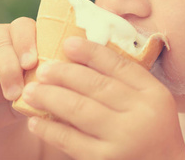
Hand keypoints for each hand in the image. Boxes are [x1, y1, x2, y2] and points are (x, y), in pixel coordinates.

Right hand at [0, 17, 37, 129]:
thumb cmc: (25, 94)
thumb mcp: (39, 83)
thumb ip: (44, 71)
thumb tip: (52, 68)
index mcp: (24, 33)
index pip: (23, 26)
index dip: (26, 44)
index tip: (30, 64)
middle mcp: (0, 34)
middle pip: (3, 48)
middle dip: (11, 75)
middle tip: (15, 94)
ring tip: (1, 95)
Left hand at [22, 36, 184, 159]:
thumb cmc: (153, 132)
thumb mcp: (152, 102)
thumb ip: (128, 82)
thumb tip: (84, 59)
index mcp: (153, 94)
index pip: (119, 65)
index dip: (91, 52)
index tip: (67, 43)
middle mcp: (140, 114)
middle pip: (96, 85)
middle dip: (64, 74)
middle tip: (43, 68)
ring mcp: (122, 139)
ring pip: (80, 109)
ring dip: (51, 97)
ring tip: (31, 90)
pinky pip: (71, 141)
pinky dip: (50, 129)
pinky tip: (36, 121)